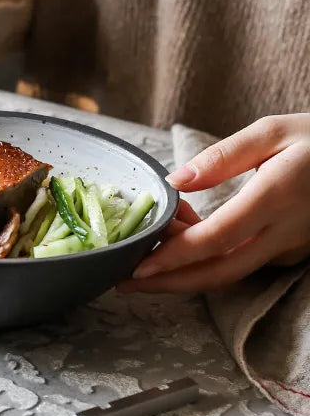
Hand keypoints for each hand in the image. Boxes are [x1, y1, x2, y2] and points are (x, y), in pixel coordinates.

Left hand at [117, 114, 309, 293]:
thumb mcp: (272, 132)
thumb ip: (221, 157)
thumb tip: (175, 181)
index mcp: (275, 198)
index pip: (216, 239)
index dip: (174, 258)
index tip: (137, 267)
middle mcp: (284, 232)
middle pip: (219, 272)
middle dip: (169, 283)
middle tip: (125, 282)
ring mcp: (290, 247)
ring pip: (229, 271)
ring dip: (185, 267)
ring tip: (149, 245)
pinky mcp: (291, 251)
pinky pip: (242, 260)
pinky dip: (207, 256)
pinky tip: (184, 233)